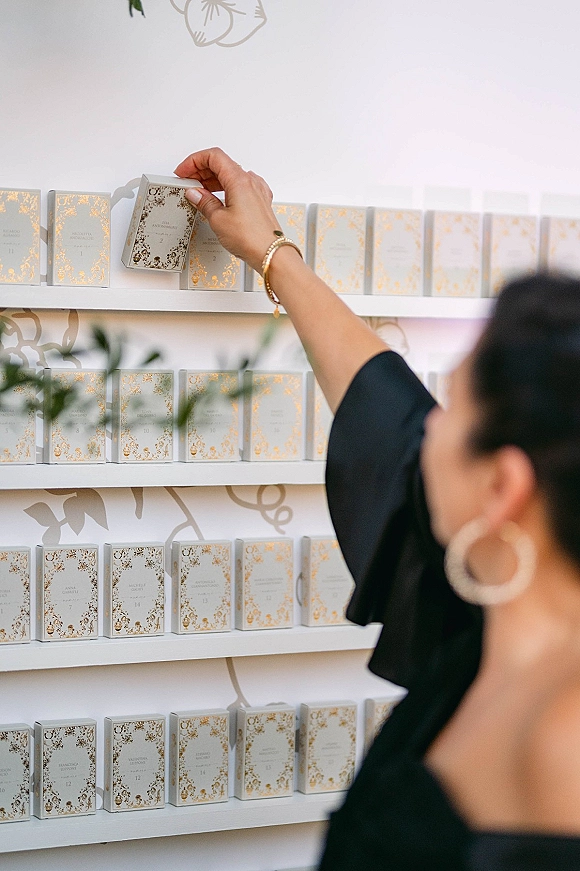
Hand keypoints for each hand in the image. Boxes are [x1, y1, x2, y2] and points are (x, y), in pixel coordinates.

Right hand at [174, 147, 281, 272]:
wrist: (271, 254)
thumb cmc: (251, 238)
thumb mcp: (218, 220)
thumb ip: (204, 202)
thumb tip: (195, 194)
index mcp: (239, 179)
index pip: (213, 156)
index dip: (194, 161)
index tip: (183, 171)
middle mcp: (250, 181)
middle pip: (222, 164)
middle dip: (201, 170)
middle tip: (188, 182)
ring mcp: (257, 191)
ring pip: (231, 176)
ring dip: (213, 181)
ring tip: (199, 193)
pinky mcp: (260, 202)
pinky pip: (240, 187)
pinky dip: (226, 189)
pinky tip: (218, 200)